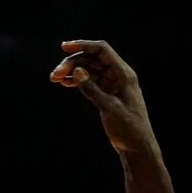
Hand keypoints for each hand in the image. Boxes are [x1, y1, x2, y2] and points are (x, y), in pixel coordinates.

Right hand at [49, 40, 158, 157]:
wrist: (137, 147)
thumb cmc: (129, 128)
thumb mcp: (109, 108)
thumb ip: (92, 89)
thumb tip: (77, 71)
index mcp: (123, 74)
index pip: (101, 50)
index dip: (83, 45)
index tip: (64, 47)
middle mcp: (118, 75)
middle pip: (91, 60)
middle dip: (72, 63)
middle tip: (54, 75)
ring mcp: (111, 84)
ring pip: (88, 70)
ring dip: (72, 72)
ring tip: (54, 78)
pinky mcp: (106, 94)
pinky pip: (89, 81)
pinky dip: (77, 81)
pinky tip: (64, 83)